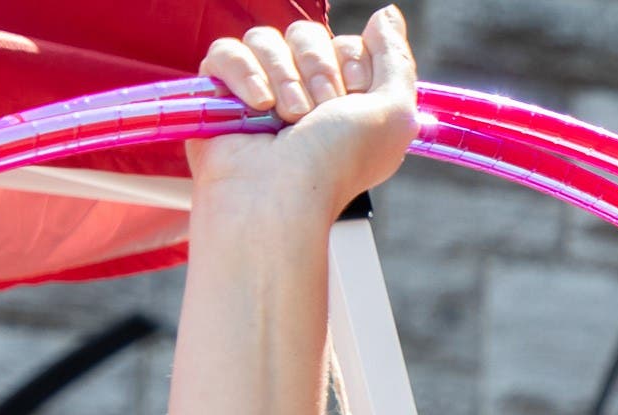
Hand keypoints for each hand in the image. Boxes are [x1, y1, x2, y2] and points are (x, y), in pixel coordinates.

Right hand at [187, 9, 418, 220]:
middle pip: (308, 34)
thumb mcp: (394, 112)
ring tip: (288, 118)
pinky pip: (227, 50)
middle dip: (319, 73)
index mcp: (346, 98)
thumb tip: (387, 14)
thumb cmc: (338, 162)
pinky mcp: (221, 92)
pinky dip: (244, 74)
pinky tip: (257, 106)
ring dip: (285, 78)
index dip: (353, 66)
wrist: (280, 194)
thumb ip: (396, 60)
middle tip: (317, 114)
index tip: (353, 102)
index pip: (348, 44)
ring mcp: (261, 89)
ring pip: (267, 38)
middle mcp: (305, 91)